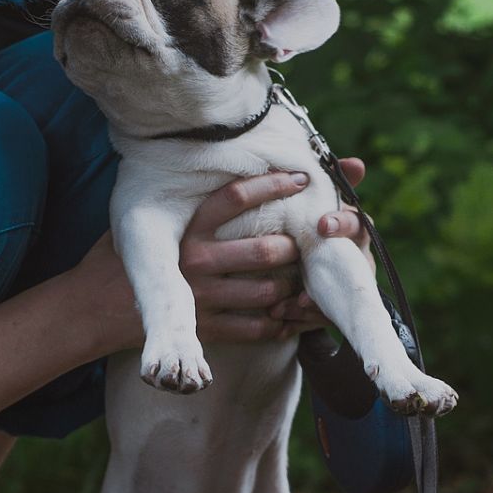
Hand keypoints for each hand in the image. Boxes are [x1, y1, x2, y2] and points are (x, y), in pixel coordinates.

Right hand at [180, 160, 371, 342]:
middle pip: (265, 250)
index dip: (274, 186)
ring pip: (268, 292)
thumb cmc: (190, 250)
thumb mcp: (204, 220)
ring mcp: (199, 296)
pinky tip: (290, 310)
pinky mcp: (207, 329)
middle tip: (304, 246)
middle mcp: (194, 259)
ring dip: (293, 287)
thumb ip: (260, 192)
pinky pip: (259, 327)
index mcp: (193, 226)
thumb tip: (354, 164)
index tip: (303, 181)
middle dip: (295, 250)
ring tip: (300, 279)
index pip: (237, 196)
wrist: (139, 305)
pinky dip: (282, 320)